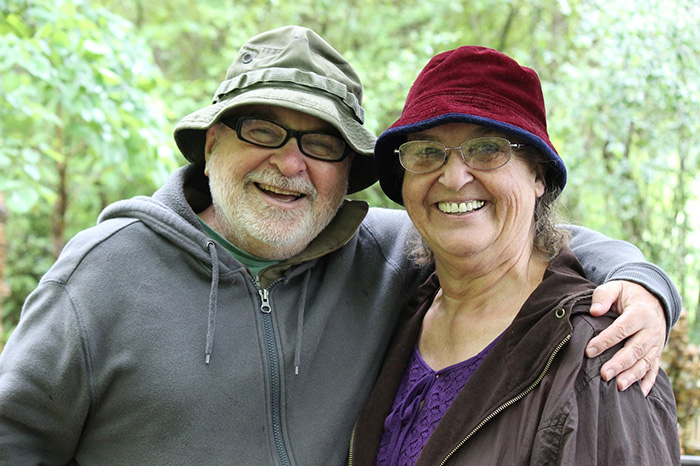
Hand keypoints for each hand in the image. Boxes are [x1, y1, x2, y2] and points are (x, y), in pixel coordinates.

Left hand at [584, 280, 665, 395]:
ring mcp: (656, 344)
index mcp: (640, 313)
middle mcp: (651, 330)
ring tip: (619, 386)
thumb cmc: (627, 294)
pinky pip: (654, 369)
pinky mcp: (657, 353)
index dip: (605, 340)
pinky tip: (640, 394)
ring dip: (632, 375)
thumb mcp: (615, 288)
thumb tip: (594, 311)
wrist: (652, 298)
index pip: (622, 329)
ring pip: (645, 362)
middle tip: (604, 374)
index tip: (589, 350)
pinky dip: (648, 382)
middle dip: (619, 363)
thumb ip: (603, 297)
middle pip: (635, 349)